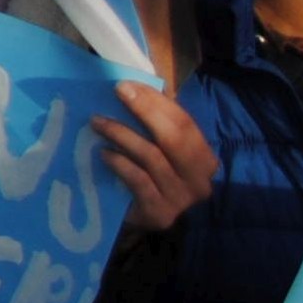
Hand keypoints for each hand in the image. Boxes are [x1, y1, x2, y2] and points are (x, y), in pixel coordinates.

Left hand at [92, 80, 217, 231]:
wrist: (134, 217)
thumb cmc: (144, 174)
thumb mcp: (154, 146)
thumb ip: (154, 122)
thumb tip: (133, 86)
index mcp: (204, 158)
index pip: (185, 123)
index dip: (156, 102)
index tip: (127, 85)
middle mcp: (200, 180)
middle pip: (174, 138)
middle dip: (144, 111)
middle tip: (116, 93)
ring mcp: (182, 199)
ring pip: (153, 157)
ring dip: (122, 134)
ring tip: (98, 123)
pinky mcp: (161, 213)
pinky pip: (139, 180)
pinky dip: (120, 163)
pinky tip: (103, 153)